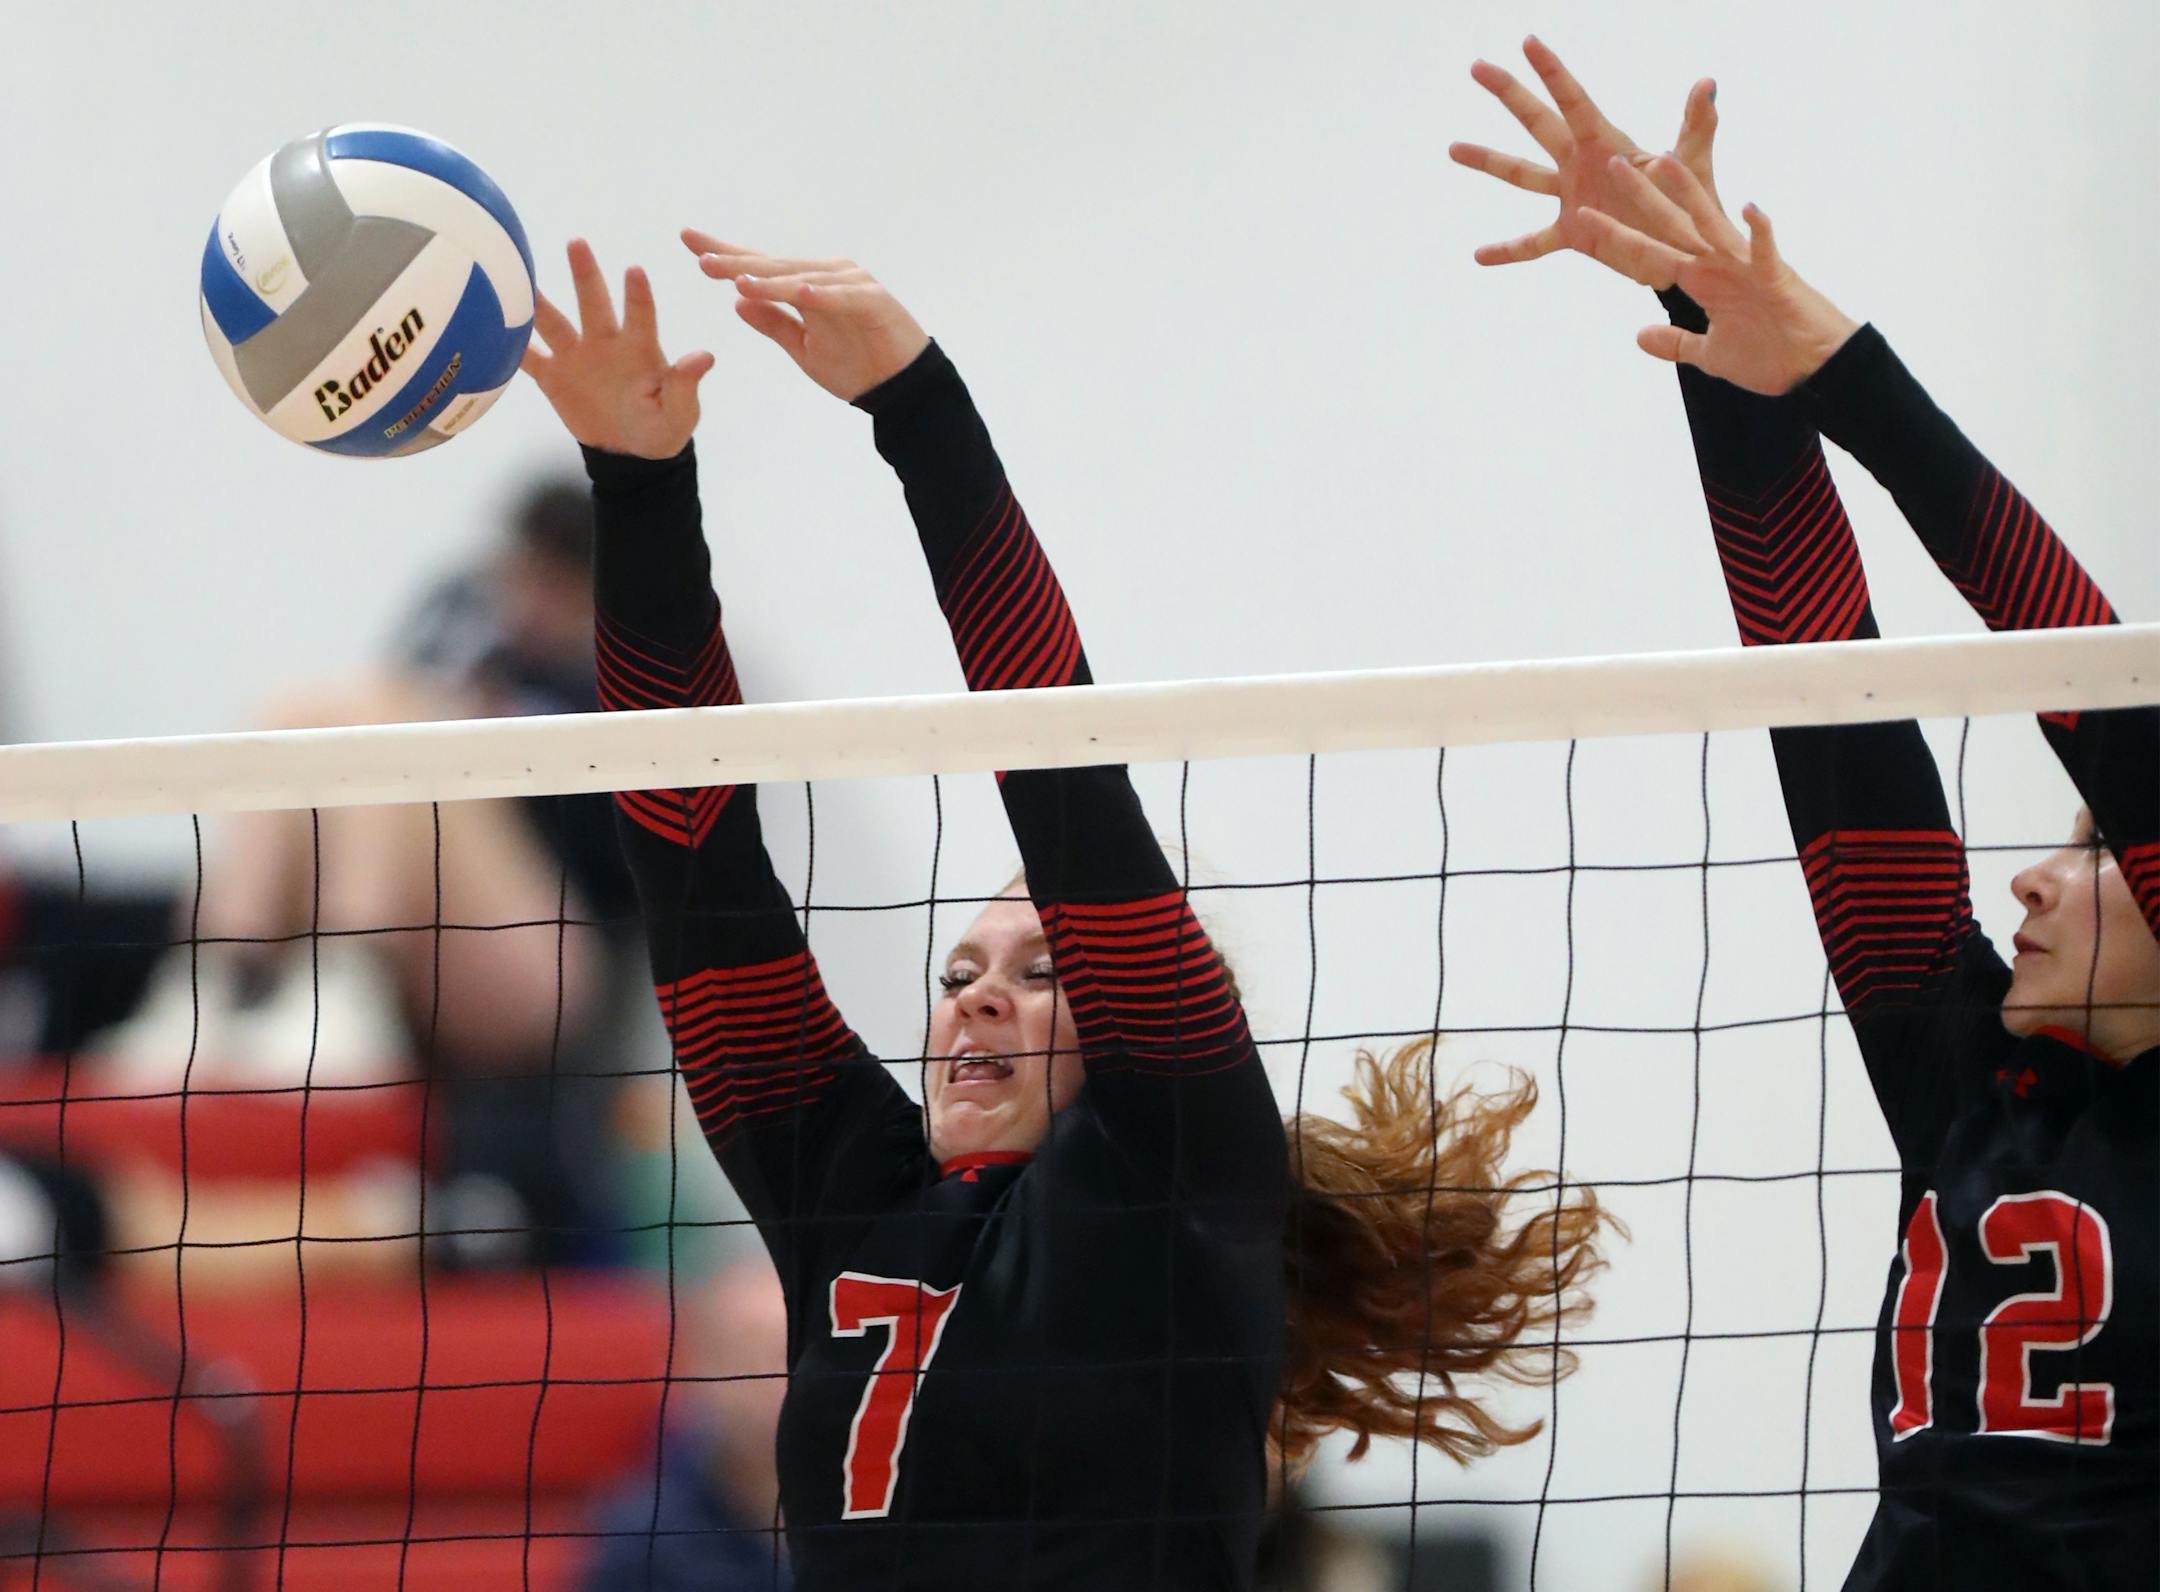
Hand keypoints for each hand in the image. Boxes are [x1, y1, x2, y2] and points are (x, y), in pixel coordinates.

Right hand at [519, 239, 713, 457]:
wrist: (629, 451)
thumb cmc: (662, 426)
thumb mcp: (680, 412)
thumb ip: (685, 385)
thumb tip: (705, 357)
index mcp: (639, 349)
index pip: (640, 315)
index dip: (637, 295)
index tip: (634, 270)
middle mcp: (605, 343)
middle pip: (593, 303)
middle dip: (585, 274)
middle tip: (577, 242)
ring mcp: (576, 356)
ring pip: (554, 322)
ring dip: (538, 303)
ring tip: (520, 277)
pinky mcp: (553, 377)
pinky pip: (527, 358)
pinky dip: (510, 345)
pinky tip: (487, 327)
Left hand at [683, 231, 928, 401]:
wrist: (901, 389)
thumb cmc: (855, 366)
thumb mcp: (803, 348)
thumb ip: (774, 323)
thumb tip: (736, 301)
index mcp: (806, 285)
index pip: (759, 267)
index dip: (725, 256)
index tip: (688, 240)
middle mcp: (826, 276)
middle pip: (776, 267)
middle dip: (738, 263)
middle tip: (702, 259)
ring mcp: (852, 285)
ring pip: (804, 279)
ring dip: (774, 280)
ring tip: (740, 280)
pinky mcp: (875, 301)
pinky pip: (843, 297)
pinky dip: (822, 295)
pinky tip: (799, 291)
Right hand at [1449, 35, 1719, 283]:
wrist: (1686, 253)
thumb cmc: (1692, 204)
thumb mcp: (1692, 164)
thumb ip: (1697, 124)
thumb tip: (1707, 83)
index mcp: (1607, 142)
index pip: (1574, 100)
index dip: (1551, 71)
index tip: (1527, 42)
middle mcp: (1581, 162)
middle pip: (1537, 123)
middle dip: (1509, 94)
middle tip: (1477, 67)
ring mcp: (1572, 196)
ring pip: (1522, 175)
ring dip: (1488, 161)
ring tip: (1453, 147)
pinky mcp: (1572, 233)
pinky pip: (1533, 242)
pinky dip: (1508, 250)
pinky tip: (1479, 256)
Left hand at [1571, 155, 1860, 394]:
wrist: (1812, 369)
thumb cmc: (1768, 357)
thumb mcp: (1709, 354)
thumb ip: (1675, 343)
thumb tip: (1640, 335)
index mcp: (1700, 281)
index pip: (1650, 253)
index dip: (1618, 235)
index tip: (1585, 214)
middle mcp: (1717, 265)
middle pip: (1672, 224)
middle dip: (1643, 197)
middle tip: (1615, 162)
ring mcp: (1745, 267)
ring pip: (1710, 222)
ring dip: (1689, 193)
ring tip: (1666, 160)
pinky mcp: (1775, 276)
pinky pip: (1765, 249)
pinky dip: (1758, 230)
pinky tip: (1749, 207)